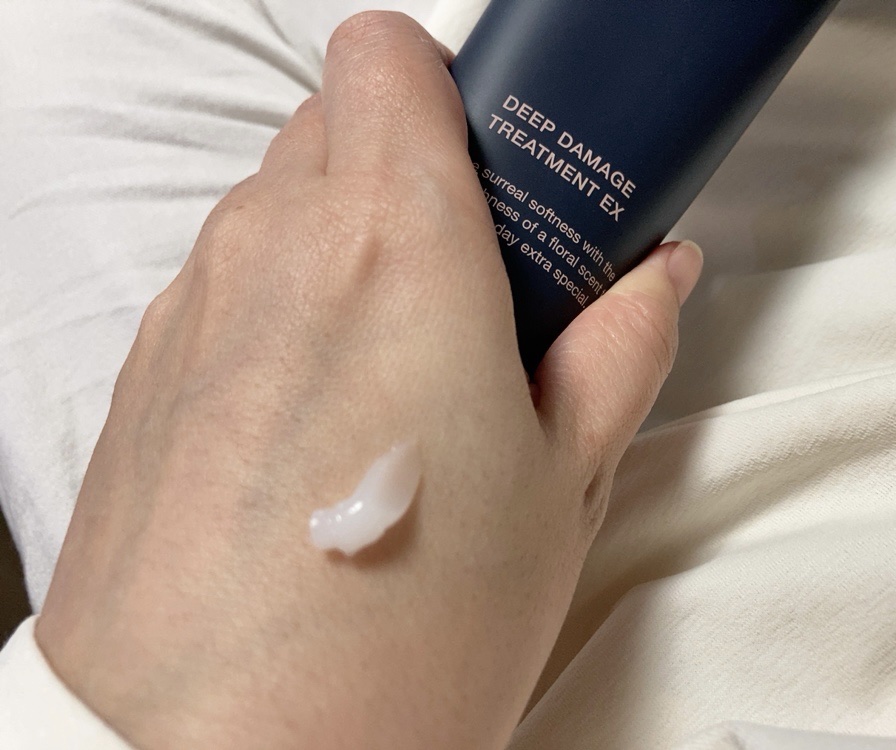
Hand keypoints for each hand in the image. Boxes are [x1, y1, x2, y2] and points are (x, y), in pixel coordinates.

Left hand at [36, 11, 701, 749]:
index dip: (445, 91)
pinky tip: (322, 423)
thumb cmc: (401, 638)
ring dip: (344, 249)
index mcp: (397, 245)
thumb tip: (653, 278)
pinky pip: (226, 287)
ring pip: (278, 206)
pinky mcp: (144, 369)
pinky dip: (281, 313)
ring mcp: (195, 306)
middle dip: (408, 176)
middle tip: (473, 281)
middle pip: (337, 128)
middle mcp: (274, 249)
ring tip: (401, 372)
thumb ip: (617, 351)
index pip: (389, 55)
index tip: (491, 166)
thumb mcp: (556, 490)